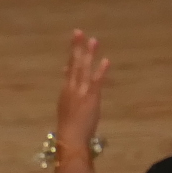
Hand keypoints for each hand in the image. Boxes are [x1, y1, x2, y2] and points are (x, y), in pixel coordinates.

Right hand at [56, 32, 108, 149]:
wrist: (70, 141)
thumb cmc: (69, 131)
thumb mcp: (66, 111)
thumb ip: (70, 98)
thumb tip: (71, 91)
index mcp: (65, 92)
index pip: (69, 70)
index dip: (72, 54)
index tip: (75, 40)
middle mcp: (71, 89)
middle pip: (74, 64)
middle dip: (77, 47)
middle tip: (78, 32)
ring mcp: (80, 93)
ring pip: (84, 70)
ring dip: (89, 54)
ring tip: (93, 40)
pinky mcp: (90, 99)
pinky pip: (96, 82)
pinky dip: (100, 71)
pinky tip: (105, 60)